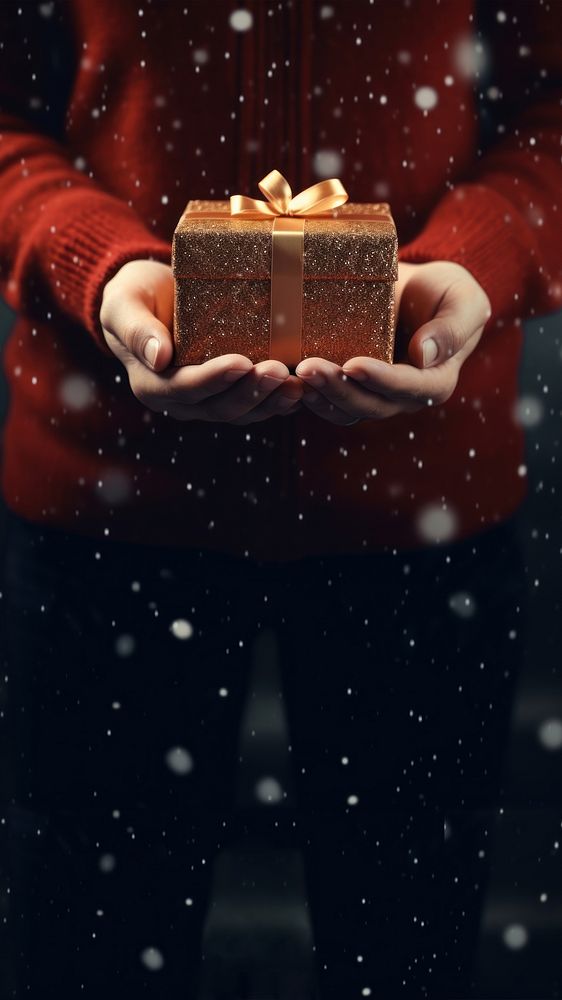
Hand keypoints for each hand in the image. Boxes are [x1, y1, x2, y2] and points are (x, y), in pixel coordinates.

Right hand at [99, 260, 303, 423]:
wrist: (147, 300)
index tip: (243, 362)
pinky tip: (301, 392)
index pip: (186, 387)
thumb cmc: (133, 296)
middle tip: (281, 370)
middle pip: (220, 406)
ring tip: (299, 386)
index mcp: (152, 384)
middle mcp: (180, 401)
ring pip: (242, 413)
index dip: (216, 378)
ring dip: (271, 403)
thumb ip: (136, 328)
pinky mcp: (226, 394)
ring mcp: (205, 402)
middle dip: (252, 391)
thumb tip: (158, 358)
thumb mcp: (124, 303)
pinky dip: (277, 403)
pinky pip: (253, 407)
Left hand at [294, 261, 490, 425]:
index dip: (380, 379)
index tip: (353, 364)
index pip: (408, 386)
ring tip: (297, 374)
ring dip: (320, 395)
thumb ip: (453, 327)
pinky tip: (291, 381)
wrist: (417, 290)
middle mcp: (404, 397)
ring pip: (347, 409)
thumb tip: (426, 355)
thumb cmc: (445, 291)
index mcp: (436, 380)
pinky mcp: (352, 388)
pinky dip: (312, 396)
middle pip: (371, 404)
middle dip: (339, 389)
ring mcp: (376, 396)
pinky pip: (331, 403)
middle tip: (308, 367)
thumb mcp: (462, 299)